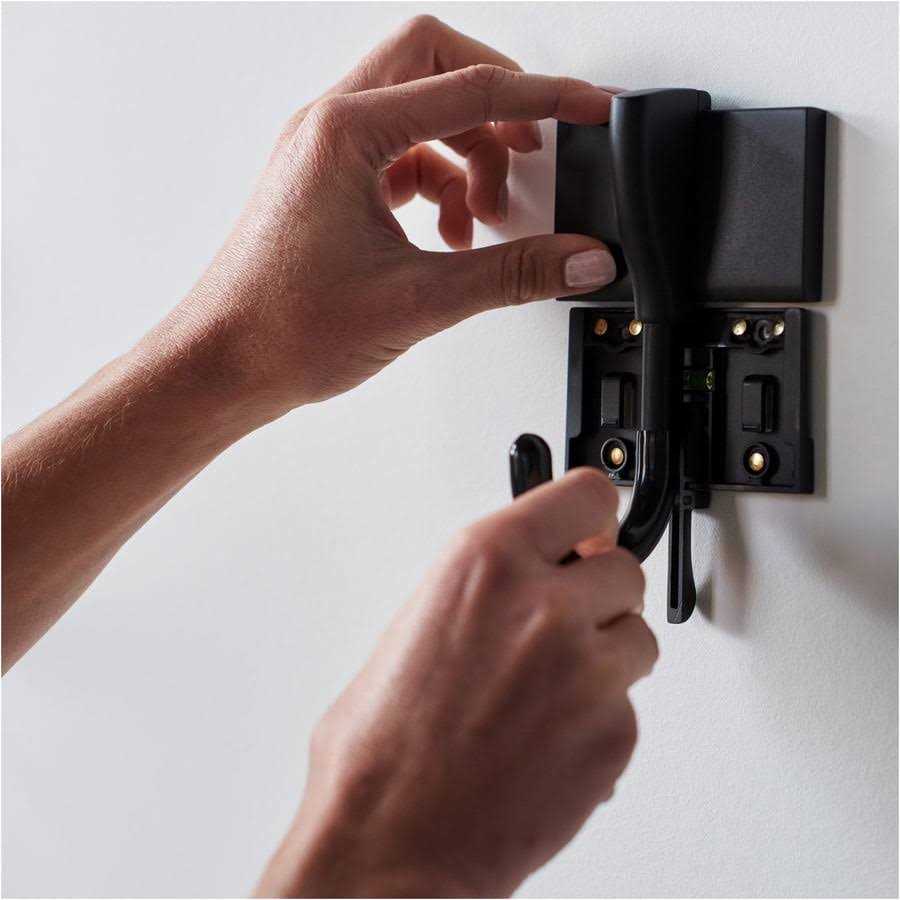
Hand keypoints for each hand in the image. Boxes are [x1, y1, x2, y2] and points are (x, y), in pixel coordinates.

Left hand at [163, 15, 617, 421]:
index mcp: (345, 133)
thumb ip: (511, 274)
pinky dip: (435, 181)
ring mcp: (323, 151)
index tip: (589, 108)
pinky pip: (397, 153)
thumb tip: (579, 258)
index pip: (469, 86)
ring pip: (417, 110)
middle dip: (494, 104)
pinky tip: (448, 234)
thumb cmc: (283, 329)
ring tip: (483, 219)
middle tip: (532, 150)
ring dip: (464, 153)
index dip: (544, 97)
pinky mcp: (325, 182)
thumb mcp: (418, 300)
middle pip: (434, 63)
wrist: (222, 366)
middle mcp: (328, 126)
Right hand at [256, 468, 655, 897]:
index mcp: (486, 563)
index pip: (585, 496)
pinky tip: (549, 736)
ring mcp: (587, 671)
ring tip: (550, 688)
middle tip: (561, 623)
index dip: (590, 516)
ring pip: (637, 637)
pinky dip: (600, 715)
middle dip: (596, 594)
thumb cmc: (382, 751)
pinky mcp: (614, 734)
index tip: (591, 529)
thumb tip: (522, 577)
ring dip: (605, 654)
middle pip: (623, 570)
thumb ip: (482, 587)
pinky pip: (628, 704)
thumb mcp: (414, 626)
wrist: (392, 846)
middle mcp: (545, 607)